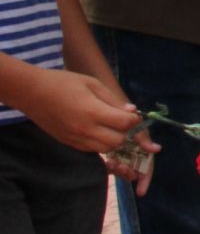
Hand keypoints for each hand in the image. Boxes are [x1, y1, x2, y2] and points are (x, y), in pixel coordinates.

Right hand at [12, 68, 151, 156]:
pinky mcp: (68, 143)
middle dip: (126, 133)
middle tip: (123, 122)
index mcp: (93, 112)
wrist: (31, 92)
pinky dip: (100, 144)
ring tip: (111, 127)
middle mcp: (85, 129)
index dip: (134, 119)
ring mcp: (75, 139)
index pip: (125, 123)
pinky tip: (98, 131)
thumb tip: (132, 111)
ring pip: (105, 149)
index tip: (133, 113)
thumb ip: (113, 99)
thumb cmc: (63, 83)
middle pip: (118, 142)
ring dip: (114, 140)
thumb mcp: (92, 84)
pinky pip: (91, 150)